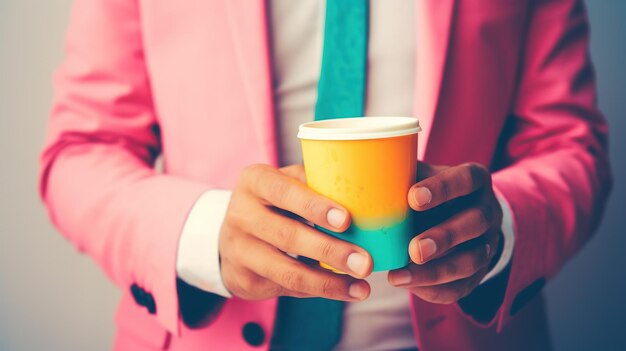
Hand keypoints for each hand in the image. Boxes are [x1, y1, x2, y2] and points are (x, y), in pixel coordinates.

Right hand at [219, 164, 372, 300]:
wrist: (231, 236)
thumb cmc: (273, 203)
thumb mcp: (286, 182)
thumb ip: (314, 184)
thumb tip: (362, 196)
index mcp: (254, 182)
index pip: (284, 192)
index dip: (315, 207)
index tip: (346, 220)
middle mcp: (241, 215)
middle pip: (288, 236)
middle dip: (331, 251)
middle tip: (365, 262)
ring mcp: (239, 251)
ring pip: (288, 271)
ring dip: (329, 282)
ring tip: (361, 286)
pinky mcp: (245, 280)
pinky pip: (288, 288)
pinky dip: (320, 290)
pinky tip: (345, 290)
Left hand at [388, 162, 502, 303]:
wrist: (455, 217)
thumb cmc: (426, 190)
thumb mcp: (419, 175)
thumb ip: (400, 175)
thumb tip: (366, 177)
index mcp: (474, 180)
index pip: (466, 179)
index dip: (443, 189)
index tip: (413, 198)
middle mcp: (487, 210)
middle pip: (475, 222)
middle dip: (445, 237)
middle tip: (414, 249)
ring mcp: (487, 243)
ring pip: (472, 260)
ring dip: (437, 271)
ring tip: (400, 275)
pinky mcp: (479, 272)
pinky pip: (463, 285)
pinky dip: (435, 288)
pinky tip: (408, 285)